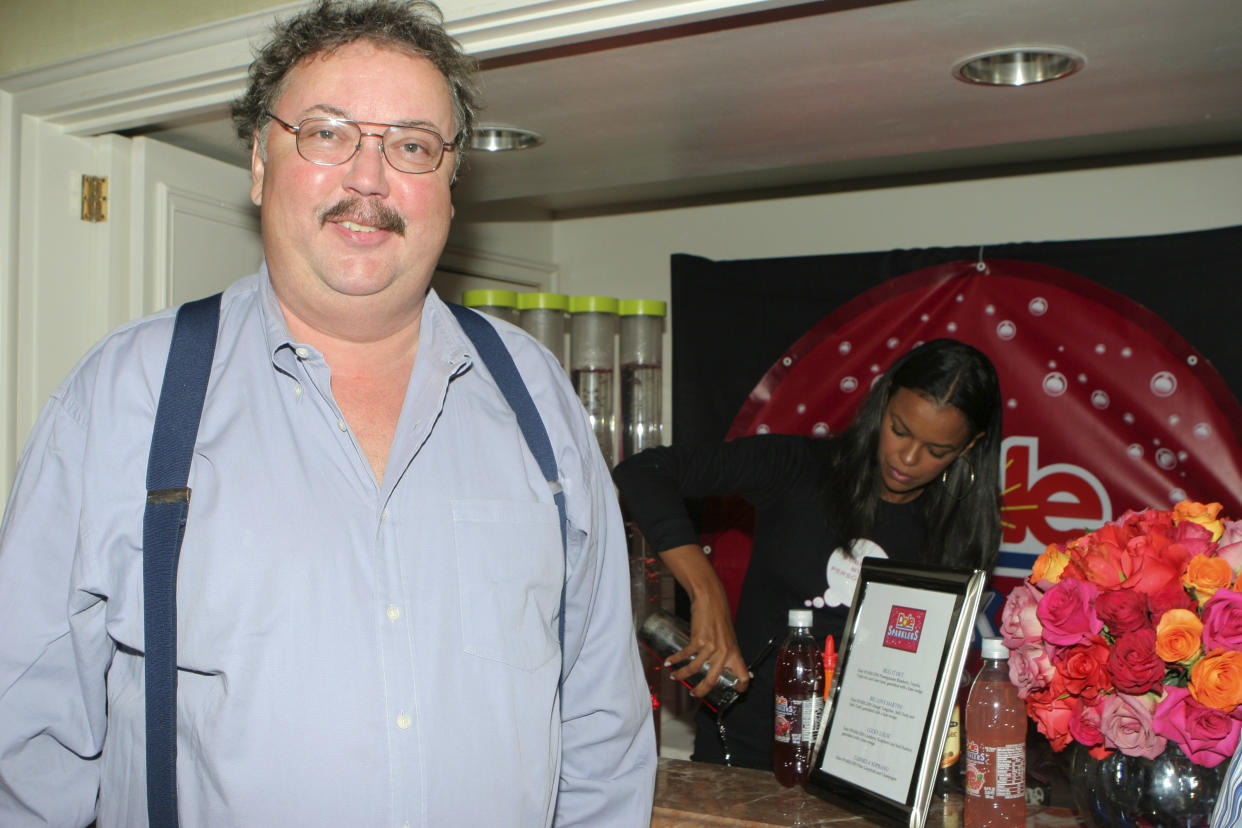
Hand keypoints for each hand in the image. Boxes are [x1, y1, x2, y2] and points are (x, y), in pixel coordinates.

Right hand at [657, 544, 749, 696]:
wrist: (711, 598)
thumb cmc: (719, 616)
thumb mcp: (727, 636)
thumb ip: (724, 651)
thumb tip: (717, 664)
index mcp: (734, 653)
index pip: (743, 675)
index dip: (741, 687)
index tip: (734, 692)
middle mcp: (724, 652)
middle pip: (713, 680)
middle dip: (701, 690)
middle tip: (694, 694)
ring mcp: (711, 646)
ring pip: (695, 669)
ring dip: (682, 675)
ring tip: (674, 677)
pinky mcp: (699, 639)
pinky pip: (685, 655)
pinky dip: (675, 660)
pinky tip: (669, 662)